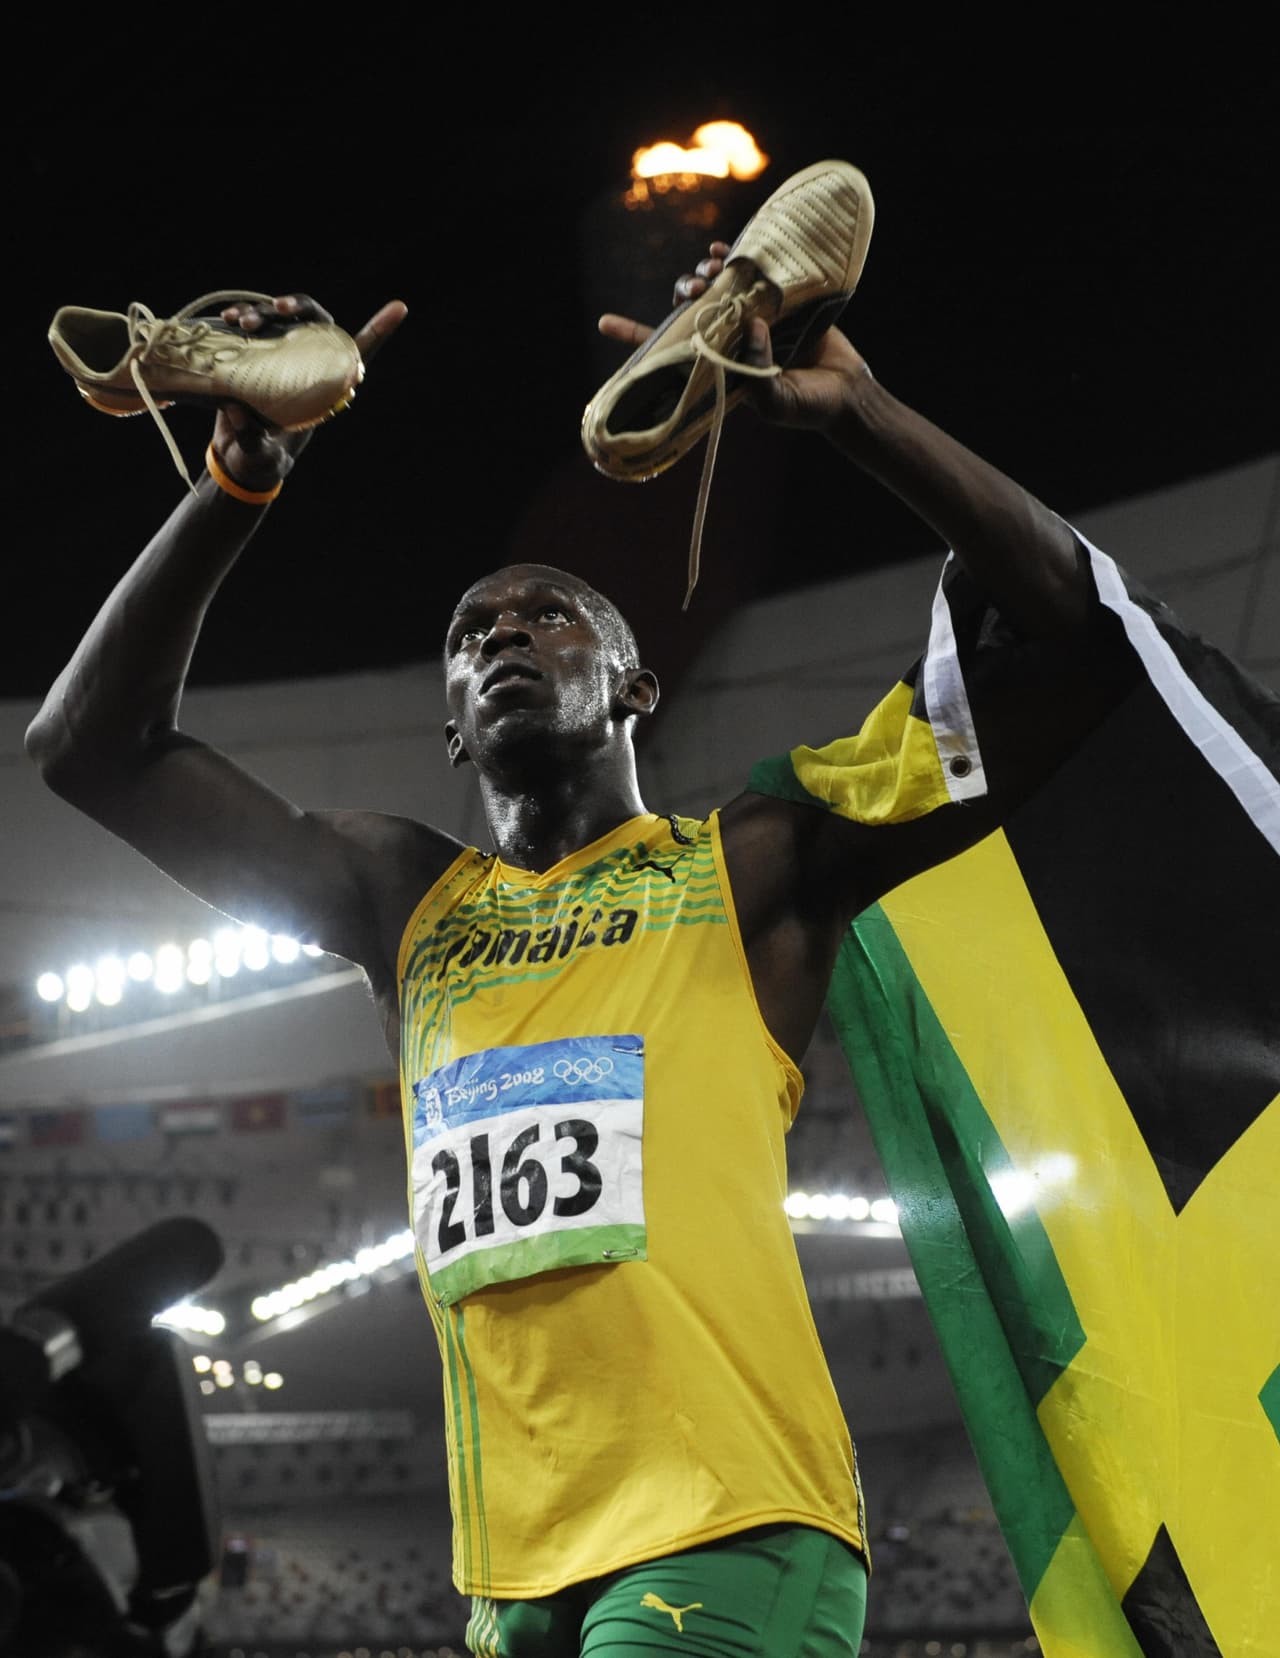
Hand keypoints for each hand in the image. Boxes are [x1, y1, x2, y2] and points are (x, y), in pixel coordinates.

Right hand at [209, 294, 407, 490]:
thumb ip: (252, 439)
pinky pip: (253, 326)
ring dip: (263, 311)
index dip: (379, 331)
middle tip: (277, 309)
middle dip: (297, 307)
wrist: (236, 460)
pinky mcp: (254, 356)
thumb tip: (238, 414)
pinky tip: (228, 316)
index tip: (400, 307)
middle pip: (315, 323)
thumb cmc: (260, 461)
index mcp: (323, 389)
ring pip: (281, 319)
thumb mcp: (259, 456)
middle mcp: (306, 366)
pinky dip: (242, 315)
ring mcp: (280, 357)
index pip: (357, 355)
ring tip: (241, 322)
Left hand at [597, 243, 869, 433]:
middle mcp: (728, 341)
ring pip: (715, 288)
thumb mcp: (778, 400)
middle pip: (689, 311)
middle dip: (684, 294)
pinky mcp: (777, 301)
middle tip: (696, 289)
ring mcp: (751, 319)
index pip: (666, 349)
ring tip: (713, 269)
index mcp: (717, 367)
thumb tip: (749, 325)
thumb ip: (758, 371)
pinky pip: (748, 273)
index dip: (635, 334)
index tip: (604, 322)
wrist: (848, 392)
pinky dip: (732, 258)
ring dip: (706, 273)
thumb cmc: (809, 406)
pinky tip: (722, 250)